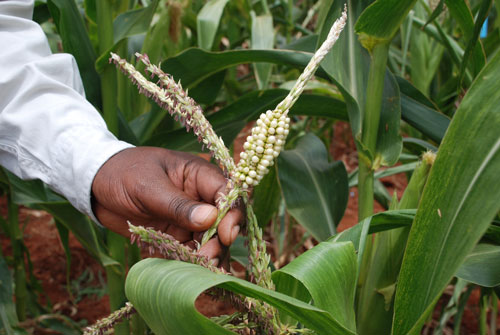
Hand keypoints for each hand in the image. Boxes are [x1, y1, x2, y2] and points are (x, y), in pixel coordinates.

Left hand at [91, 147, 242, 261]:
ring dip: (210, 253)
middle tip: (208, 257)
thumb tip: (211, 219)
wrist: (95, 185)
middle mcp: (199, 197)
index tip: (225, 234)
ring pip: (211, 238)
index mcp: (198, 175)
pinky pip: (191, 249)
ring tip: (203, 268)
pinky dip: (193, 261)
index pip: (227, 192)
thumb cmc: (123, 173)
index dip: (231, 213)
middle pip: (224, 219)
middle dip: (221, 239)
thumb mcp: (147, 186)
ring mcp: (189, 217)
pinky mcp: (177, 234)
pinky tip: (191, 273)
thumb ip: (178, 204)